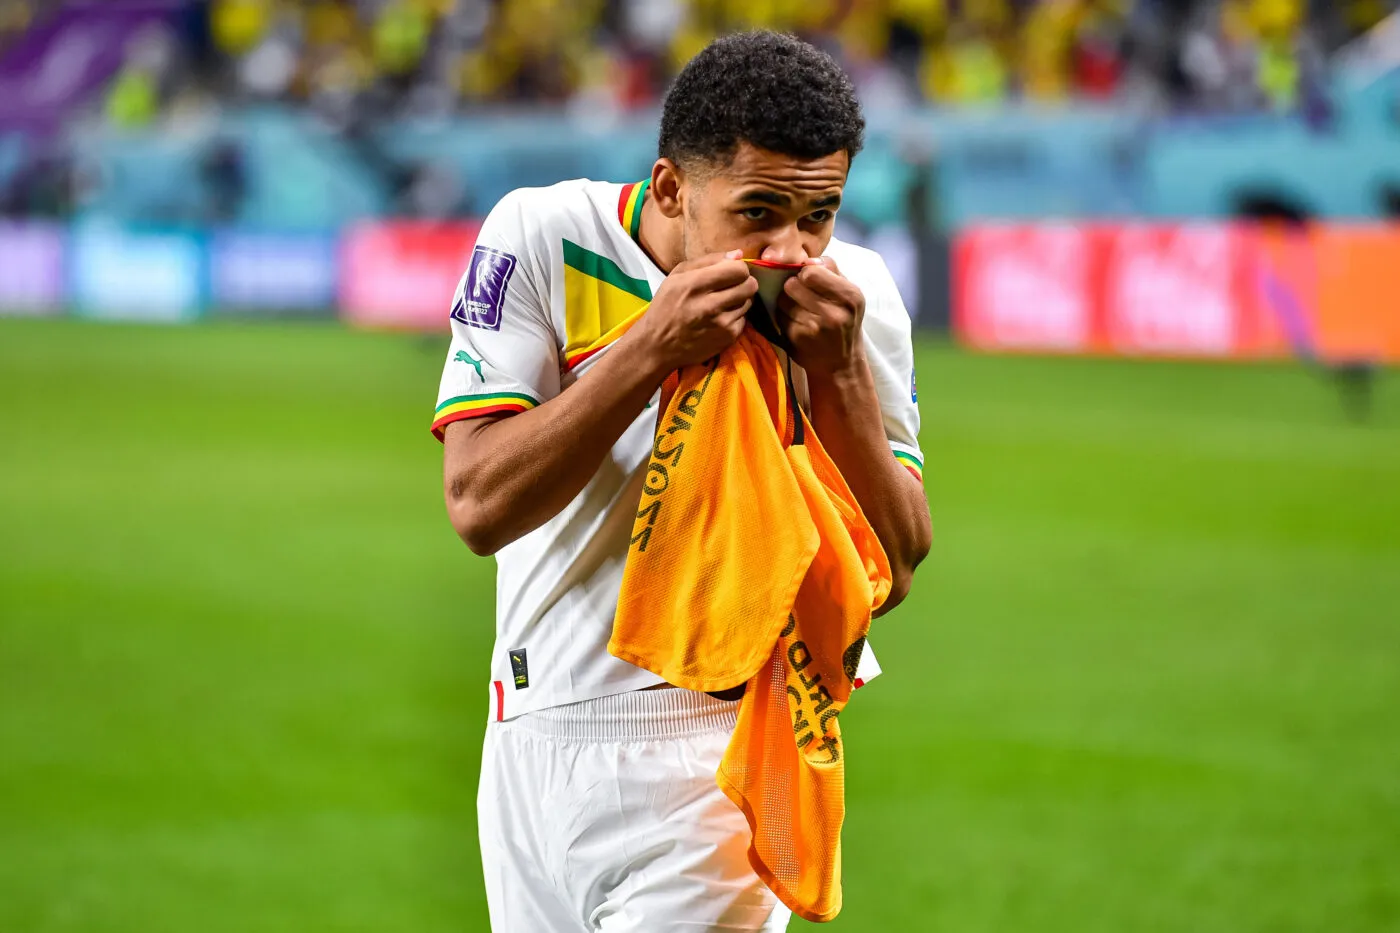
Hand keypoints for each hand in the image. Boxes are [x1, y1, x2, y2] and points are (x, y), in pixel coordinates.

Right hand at [628, 249, 756, 374]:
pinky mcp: (728, 338)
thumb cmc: (666, 306)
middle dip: (743, 282)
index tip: (729, 272)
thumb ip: (708, 261)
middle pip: (750, 285)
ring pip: (748, 302)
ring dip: (738, 300)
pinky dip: (734, 317)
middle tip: (731, 286)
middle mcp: (710, 305)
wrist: (658, 345)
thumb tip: (739, 254)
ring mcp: (721, 324)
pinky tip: (719, 319)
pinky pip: (744, 319)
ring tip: (721, 304)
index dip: (738, 268)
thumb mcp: (677, 276)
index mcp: (695, 284)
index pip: (738, 269)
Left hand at [778, 256, 864, 375]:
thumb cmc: (844, 322)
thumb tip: (808, 259)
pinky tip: (796, 321)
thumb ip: (832, 271)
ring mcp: (814, 328)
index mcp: (851, 296)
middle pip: (793, 283)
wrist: (840, 364)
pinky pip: (779, 315)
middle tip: (802, 294)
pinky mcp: (797, 338)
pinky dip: (783, 315)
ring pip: (783, 298)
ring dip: (786, 300)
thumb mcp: (850, 295)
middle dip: (794, 285)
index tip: (809, 280)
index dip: (805, 272)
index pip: (811, 271)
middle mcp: (835, 313)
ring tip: (799, 308)